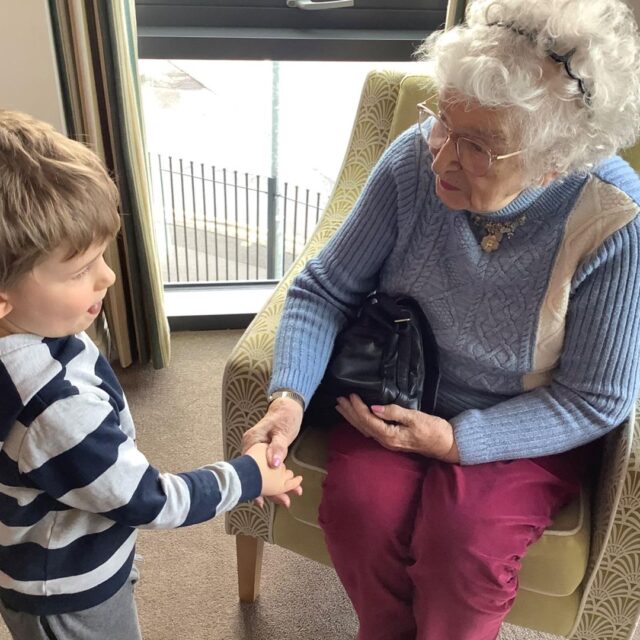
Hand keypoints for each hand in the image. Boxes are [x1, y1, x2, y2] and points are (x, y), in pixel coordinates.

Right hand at [242, 397, 303, 506]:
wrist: (287, 406)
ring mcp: (256, 450)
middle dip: (268, 490)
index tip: (261, 501)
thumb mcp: (283, 431)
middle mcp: (251, 447)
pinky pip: (267, 468)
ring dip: (274, 486)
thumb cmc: (285, 416)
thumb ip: (278, 447)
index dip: (256, 486)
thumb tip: (274, 464)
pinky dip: (276, 478)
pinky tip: (285, 487)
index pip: (250, 468)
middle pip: (256, 473)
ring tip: (287, 499)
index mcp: (252, 441)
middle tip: (284, 502)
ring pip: (262, 472)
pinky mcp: (263, 452)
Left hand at [336, 394, 459, 462]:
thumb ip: (394, 413)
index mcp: (390, 436)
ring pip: (364, 429)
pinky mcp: (391, 439)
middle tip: (338, 399)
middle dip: (349, 412)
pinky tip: (356, 417)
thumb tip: (374, 408)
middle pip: (362, 426)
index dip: (358, 408)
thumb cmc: (433, 429)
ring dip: (352, 417)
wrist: (446, 444)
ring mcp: (388, 442)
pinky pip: (370, 430)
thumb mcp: (415, 418)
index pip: (368, 420)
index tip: (351, 395)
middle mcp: (385, 441)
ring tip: (341, 407)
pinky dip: (361, 421)